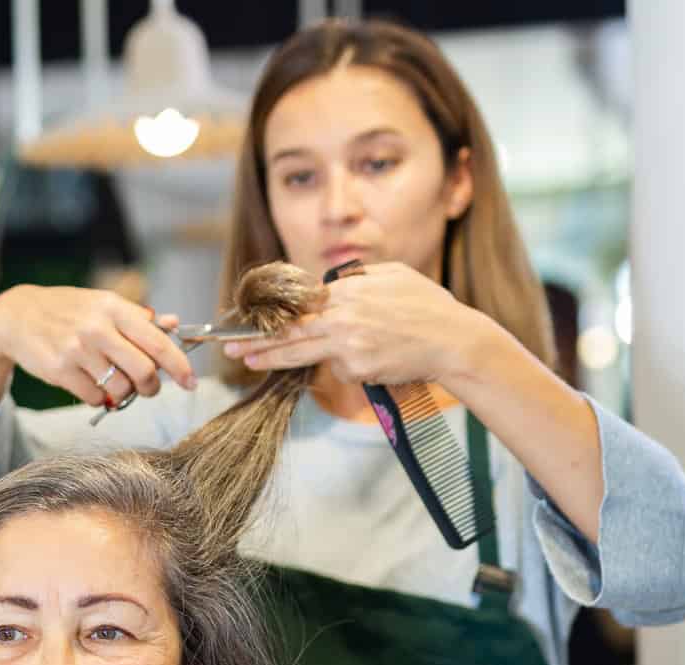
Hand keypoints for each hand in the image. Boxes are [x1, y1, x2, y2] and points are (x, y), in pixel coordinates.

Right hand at [0, 284, 195, 407]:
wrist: (17, 316)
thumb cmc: (67, 310)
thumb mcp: (102, 304)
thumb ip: (139, 317)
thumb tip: (175, 324)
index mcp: (114, 308)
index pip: (158, 342)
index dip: (179, 366)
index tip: (191, 382)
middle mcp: (97, 328)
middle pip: (144, 371)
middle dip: (152, 387)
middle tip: (149, 389)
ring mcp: (77, 350)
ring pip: (120, 388)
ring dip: (124, 393)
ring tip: (114, 383)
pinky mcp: (60, 371)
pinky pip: (95, 398)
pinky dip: (100, 398)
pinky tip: (91, 385)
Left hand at [221, 262, 504, 386]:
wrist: (454, 340)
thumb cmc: (427, 306)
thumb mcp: (393, 275)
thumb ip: (357, 279)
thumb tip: (330, 285)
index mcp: (347, 291)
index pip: (299, 304)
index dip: (271, 315)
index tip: (248, 320)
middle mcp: (342, 316)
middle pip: (289, 330)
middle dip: (255, 340)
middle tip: (230, 347)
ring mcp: (348, 344)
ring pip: (300, 353)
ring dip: (271, 358)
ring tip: (247, 361)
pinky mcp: (357, 368)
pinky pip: (341, 370)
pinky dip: (349, 367)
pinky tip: (373, 360)